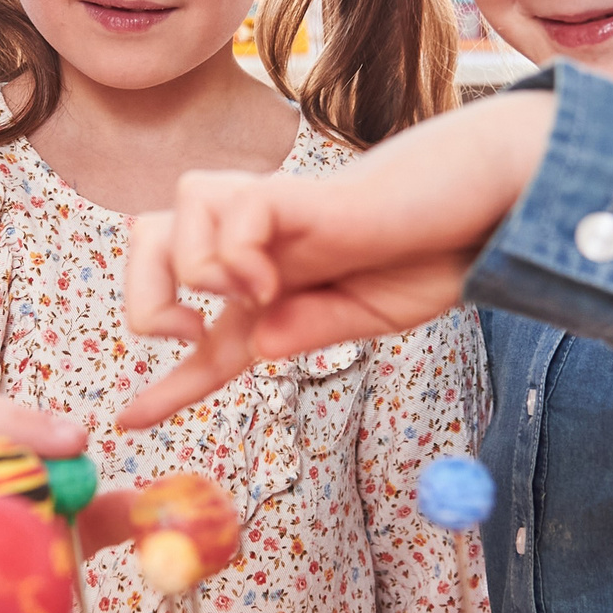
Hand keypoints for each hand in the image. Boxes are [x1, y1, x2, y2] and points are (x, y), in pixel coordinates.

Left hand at [119, 91, 556, 428]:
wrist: (484, 202)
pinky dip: (236, 254)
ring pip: (165, 223)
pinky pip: (227, 213)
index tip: (128, 420)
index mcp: (273, 291)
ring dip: (190, 273)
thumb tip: (256, 344)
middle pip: (146, 246)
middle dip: (144, 301)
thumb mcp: (371, 318)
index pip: (201, 340)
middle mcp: (256, 249)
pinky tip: (274, 276)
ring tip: (250, 293)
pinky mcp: (291, 192)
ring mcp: (267, 214)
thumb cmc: (434, 251)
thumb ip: (313, 330)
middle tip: (193, 332)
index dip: (166, 385)